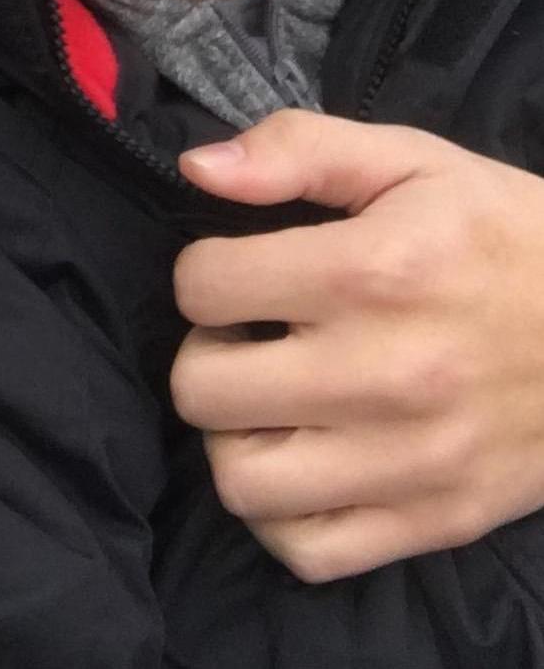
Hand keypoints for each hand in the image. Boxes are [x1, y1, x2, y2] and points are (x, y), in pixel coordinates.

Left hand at [170, 109, 543, 580]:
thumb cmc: (502, 234)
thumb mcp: (409, 161)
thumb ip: (295, 149)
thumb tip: (197, 168)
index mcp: (371, 273)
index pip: (201, 287)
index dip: (206, 271)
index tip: (242, 273)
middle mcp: (383, 375)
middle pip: (201, 390)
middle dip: (207, 354)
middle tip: (248, 338)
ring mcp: (411, 461)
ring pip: (240, 482)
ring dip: (235, 438)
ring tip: (271, 401)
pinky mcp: (437, 521)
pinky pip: (308, 551)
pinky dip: (283, 515)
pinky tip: (302, 462)